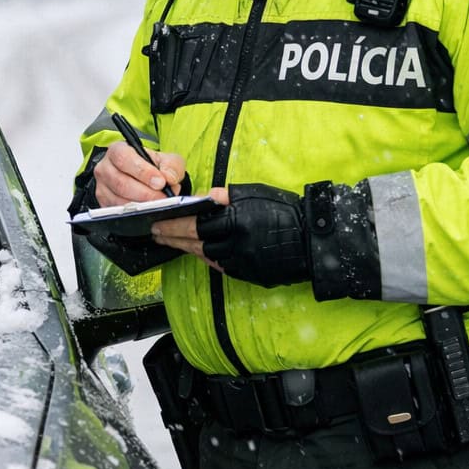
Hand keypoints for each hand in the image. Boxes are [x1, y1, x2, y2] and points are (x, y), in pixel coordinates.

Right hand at [92, 142, 186, 207]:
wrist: (144, 178)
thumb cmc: (151, 166)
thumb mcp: (166, 160)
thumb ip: (171, 166)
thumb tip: (169, 178)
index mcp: (117, 151)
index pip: (124, 159)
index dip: (142, 171)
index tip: (160, 182)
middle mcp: (105, 168)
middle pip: (120, 183)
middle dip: (145, 193)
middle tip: (162, 198)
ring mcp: (102, 187)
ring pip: (118, 200)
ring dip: (141, 205)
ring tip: (158, 205)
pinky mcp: (104, 203)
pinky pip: (117, 211)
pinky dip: (135, 214)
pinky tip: (148, 211)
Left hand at [153, 184, 309, 286]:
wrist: (312, 237)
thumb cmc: (283, 209)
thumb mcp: (252, 193)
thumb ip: (223, 197)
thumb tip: (200, 199)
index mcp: (234, 222)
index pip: (193, 226)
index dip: (171, 226)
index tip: (156, 224)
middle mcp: (235, 245)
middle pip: (194, 244)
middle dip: (172, 239)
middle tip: (157, 234)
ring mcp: (242, 263)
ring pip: (206, 257)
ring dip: (188, 248)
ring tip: (174, 241)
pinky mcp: (248, 274)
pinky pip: (221, 267)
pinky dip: (208, 258)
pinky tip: (199, 250)